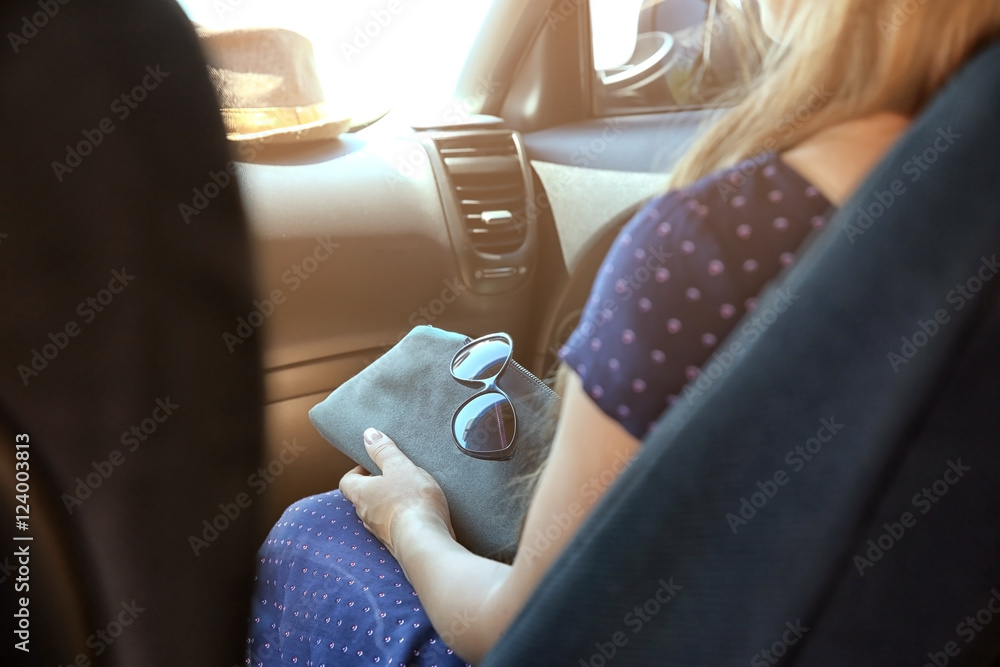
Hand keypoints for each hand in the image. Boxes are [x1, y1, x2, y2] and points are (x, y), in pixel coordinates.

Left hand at [339, 428, 453, 556]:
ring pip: (379, 515)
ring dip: (389, 504)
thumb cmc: (410, 501)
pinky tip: (419, 514)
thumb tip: (368, 434)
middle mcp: (366, 516)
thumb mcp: (399, 467)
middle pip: (363, 498)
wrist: (425, 542)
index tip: (371, 464)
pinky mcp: (397, 544)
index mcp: (361, 495)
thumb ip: (384, 451)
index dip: (356, 471)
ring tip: (409, 494)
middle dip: (375, 487)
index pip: (347, 482)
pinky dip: (402, 519)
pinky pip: (395, 528)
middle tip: (393, 476)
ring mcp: (381, 533)